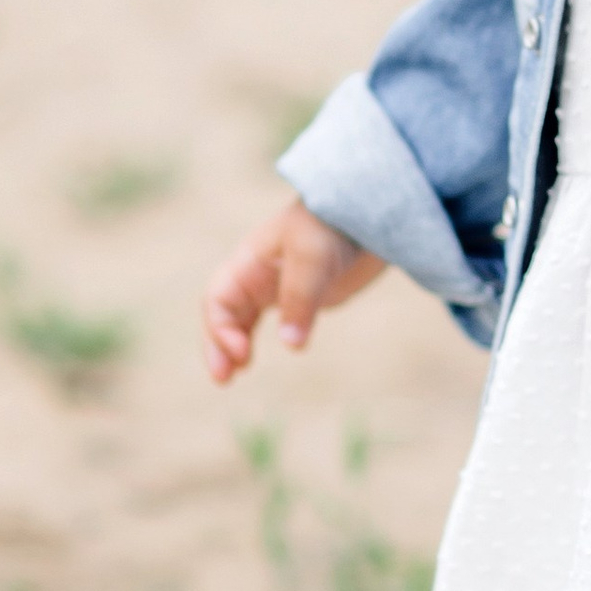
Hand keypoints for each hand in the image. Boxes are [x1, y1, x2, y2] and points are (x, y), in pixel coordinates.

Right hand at [201, 200, 383, 384]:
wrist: (371, 211)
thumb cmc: (334, 224)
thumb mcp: (313, 257)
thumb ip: (300, 299)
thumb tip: (291, 344)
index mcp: (249, 260)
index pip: (218, 299)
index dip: (220, 329)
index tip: (241, 352)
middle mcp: (257, 275)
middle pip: (225, 314)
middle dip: (219, 345)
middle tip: (222, 378)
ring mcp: (279, 287)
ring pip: (245, 321)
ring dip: (237, 347)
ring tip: (233, 376)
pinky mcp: (305, 297)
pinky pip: (279, 322)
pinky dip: (274, 339)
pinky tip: (277, 353)